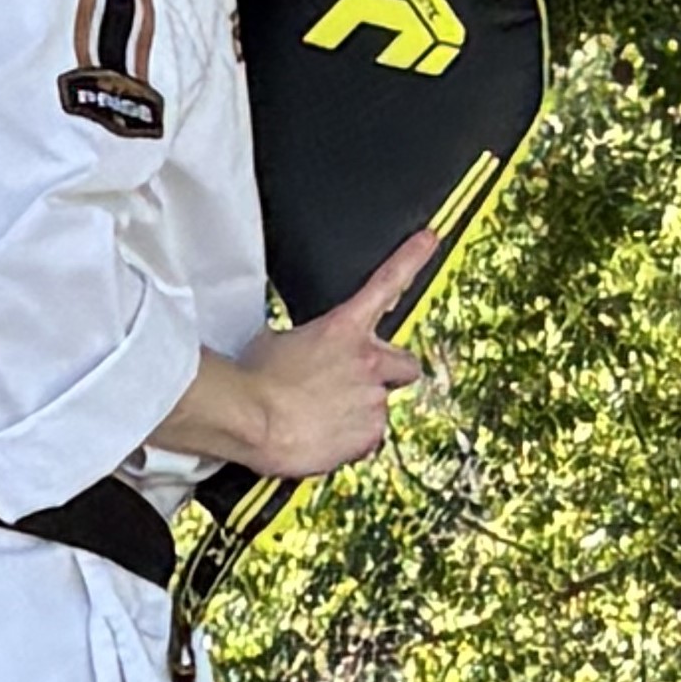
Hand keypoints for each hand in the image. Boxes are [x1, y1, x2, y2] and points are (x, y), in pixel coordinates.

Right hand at [162, 230, 430, 479]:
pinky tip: (322, 438)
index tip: (430, 239)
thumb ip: (304, 342)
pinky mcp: (368, 435)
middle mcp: (367, 362)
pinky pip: (367, 441)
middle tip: (363, 383)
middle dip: (391, 373)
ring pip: (379, 408)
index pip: (385, 283)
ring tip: (321, 418)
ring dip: (359, 412)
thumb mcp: (273, 342)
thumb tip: (299, 351)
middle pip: (405, 365)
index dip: (411, 258)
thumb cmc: (254, 381)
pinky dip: (349, 442)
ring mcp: (372, 400)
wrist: (250, 419)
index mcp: (343, 329)